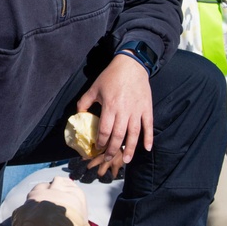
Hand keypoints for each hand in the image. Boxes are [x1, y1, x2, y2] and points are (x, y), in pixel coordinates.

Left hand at [75, 54, 153, 179]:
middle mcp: (124, 112)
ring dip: (129, 149)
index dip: (100, 142)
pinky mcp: (147, 109)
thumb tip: (78, 114)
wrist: (131, 65)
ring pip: (133, 134)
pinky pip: (148, 126)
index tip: (97, 148)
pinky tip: (147, 148)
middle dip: (112, 150)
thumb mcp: (94, 88)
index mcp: (110, 107)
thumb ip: (84, 102)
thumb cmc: (111, 76)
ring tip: (125, 160)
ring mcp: (137, 111)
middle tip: (107, 158)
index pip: (104, 130)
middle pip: (118, 136)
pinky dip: (148, 138)